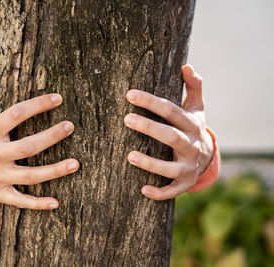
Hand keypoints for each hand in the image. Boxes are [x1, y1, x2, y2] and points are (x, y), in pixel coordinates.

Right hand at [0, 72, 78, 209]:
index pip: (16, 114)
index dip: (38, 105)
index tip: (58, 99)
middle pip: (28, 146)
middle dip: (52, 136)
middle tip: (70, 126)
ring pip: (30, 175)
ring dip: (55, 171)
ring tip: (76, 163)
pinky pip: (20, 201)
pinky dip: (37, 204)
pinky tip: (56, 203)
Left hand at [124, 65, 213, 199]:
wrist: (207, 156)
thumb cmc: (192, 127)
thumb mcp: (196, 107)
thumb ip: (193, 86)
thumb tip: (186, 65)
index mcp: (192, 124)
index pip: (171, 110)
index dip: (151, 102)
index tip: (129, 94)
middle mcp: (191, 145)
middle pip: (170, 136)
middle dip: (149, 127)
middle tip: (126, 120)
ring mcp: (189, 167)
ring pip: (170, 168)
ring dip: (150, 163)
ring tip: (129, 156)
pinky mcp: (185, 183)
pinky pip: (172, 191)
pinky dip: (159, 192)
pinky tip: (142, 190)